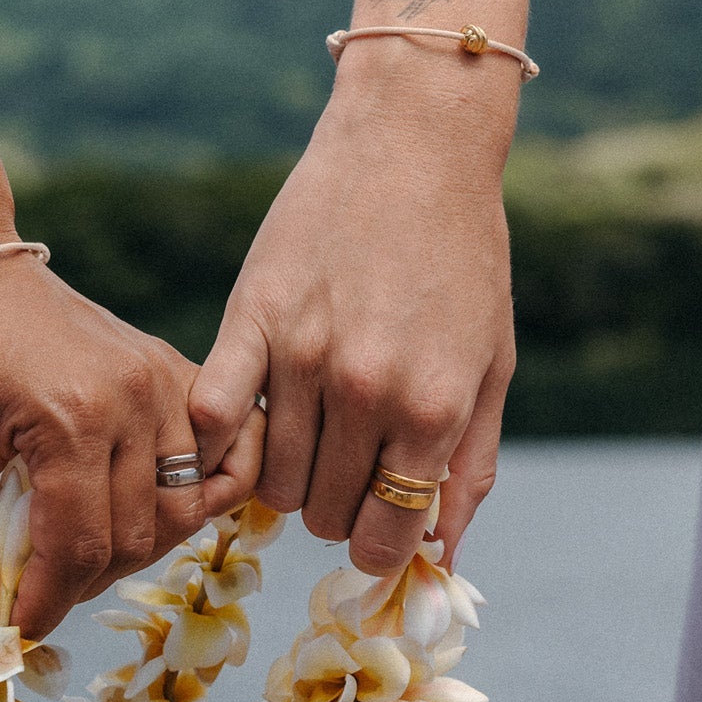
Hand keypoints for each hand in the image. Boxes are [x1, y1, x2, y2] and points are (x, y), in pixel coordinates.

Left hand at [0, 253, 263, 639]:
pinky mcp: (174, 371)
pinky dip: (195, 494)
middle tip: (31, 590)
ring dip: (132, 548)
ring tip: (73, 551)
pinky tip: (142, 511)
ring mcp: (163, 380)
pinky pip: (218, 454)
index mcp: (68, 416)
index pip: (82, 549)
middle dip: (82, 583)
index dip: (46, 607)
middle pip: (137, 538)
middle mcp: (133, 397)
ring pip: (182, 509)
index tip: (13, 633)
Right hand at [189, 50, 515, 574]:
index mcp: (433, 408)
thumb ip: (468, 467)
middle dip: (332, 508)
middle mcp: (367, 389)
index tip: (370, 529)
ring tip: (303, 435)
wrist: (413, 146)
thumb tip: (443, 555)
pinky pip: (210, 419)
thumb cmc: (462, 258)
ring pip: (267, 480)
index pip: (384, 538)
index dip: (375, 549)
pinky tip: (245, 422)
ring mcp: (302, 355)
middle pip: (320, 514)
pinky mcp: (249, 317)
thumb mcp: (491, 366)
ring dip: (283, 475)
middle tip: (342, 465)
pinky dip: (218, 441)